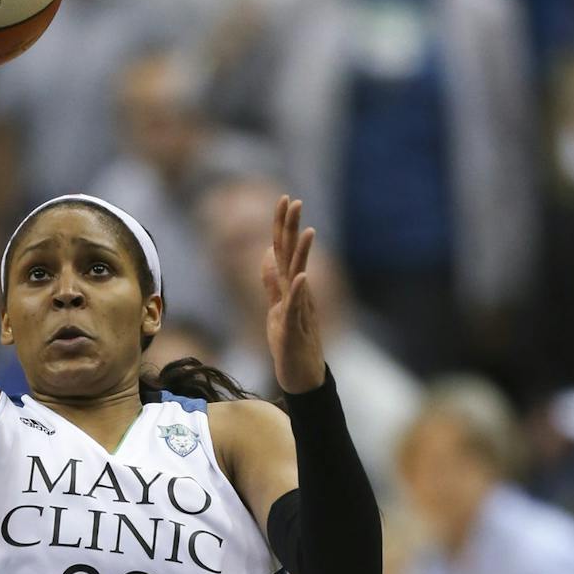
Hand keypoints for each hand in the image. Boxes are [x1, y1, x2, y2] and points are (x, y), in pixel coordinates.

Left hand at [262, 195, 324, 394]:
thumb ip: (272, 281)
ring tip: (308, 230)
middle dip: (292, 227)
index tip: (284, 198)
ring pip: (300, 275)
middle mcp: (297, 292)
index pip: (284, 249)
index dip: (282, 224)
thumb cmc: (289, 342)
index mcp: (289, 285)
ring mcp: (298, 308)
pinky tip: (302, 275)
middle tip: (295, 200)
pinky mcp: (296, 328)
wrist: (301, 376)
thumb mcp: (276, 306)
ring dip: (302, 253)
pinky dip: (299, 291)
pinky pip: (298, 307)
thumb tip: (265, 254)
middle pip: (293, 254)